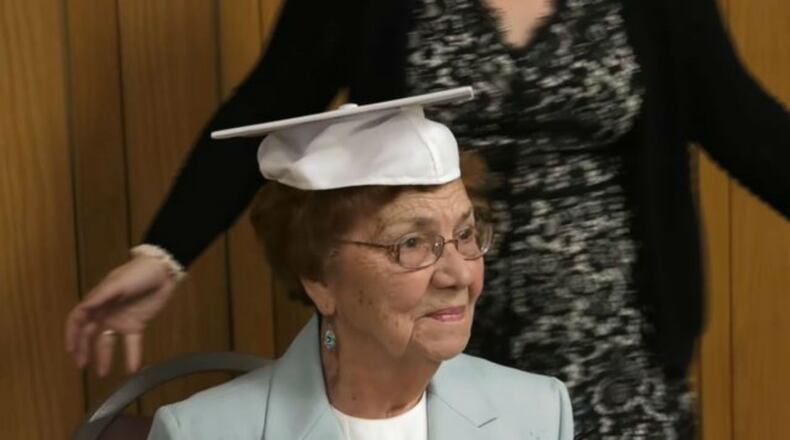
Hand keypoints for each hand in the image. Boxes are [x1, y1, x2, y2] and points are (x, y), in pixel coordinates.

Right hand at [65, 256, 177, 375]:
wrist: (164, 272)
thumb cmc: (138, 273)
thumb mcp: (117, 283)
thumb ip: (100, 297)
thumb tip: (82, 309)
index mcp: (97, 301)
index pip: (78, 320)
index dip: (72, 334)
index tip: (70, 350)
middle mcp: (105, 313)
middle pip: (89, 334)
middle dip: (83, 350)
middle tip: (81, 367)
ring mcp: (121, 320)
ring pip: (108, 341)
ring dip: (104, 357)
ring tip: (103, 373)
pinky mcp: (137, 325)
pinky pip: (132, 343)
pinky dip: (131, 356)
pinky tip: (132, 369)